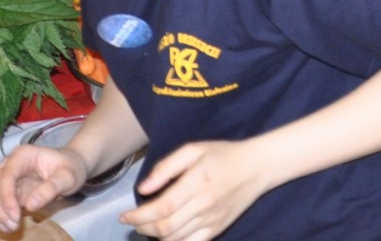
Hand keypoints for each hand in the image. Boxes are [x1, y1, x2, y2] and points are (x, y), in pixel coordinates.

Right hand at [0, 144, 87, 232]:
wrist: (71, 167)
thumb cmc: (70, 168)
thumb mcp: (67, 178)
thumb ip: (50, 189)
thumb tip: (30, 205)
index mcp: (22, 155)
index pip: (5, 176)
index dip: (6, 198)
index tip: (15, 217)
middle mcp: (8, 163)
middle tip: (12, 225)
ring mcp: (4, 176)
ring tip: (8, 228)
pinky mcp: (4, 189)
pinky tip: (5, 226)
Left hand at [124, 139, 273, 240]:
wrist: (257, 167)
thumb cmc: (223, 155)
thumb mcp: (194, 149)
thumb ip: (166, 167)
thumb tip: (144, 188)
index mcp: (198, 182)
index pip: (162, 208)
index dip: (138, 216)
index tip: (123, 216)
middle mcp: (204, 205)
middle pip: (165, 227)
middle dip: (142, 228)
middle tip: (132, 222)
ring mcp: (212, 221)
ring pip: (175, 240)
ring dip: (154, 237)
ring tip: (145, 227)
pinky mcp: (217, 230)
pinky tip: (164, 236)